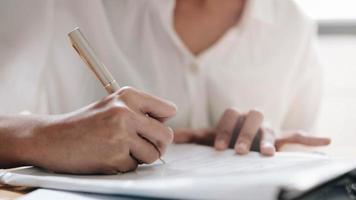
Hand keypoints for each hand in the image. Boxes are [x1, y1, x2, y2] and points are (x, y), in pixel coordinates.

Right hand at [14, 87, 175, 173]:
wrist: (51, 138)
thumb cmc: (85, 123)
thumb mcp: (112, 105)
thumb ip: (140, 111)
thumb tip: (167, 126)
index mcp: (128, 96)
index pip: (169, 110)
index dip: (162, 122)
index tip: (151, 128)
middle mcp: (127, 112)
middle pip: (167, 135)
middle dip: (158, 144)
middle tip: (143, 145)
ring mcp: (121, 135)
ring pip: (154, 154)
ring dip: (141, 157)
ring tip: (121, 150)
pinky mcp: (115, 156)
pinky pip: (134, 166)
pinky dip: (124, 165)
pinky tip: (107, 156)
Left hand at [174, 108, 329, 155]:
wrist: (244, 135)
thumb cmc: (227, 136)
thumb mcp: (210, 136)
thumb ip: (195, 135)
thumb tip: (177, 136)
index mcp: (235, 115)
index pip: (229, 115)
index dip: (223, 130)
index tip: (218, 148)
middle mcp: (252, 118)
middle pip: (251, 118)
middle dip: (245, 134)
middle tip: (239, 151)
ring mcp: (267, 127)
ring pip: (270, 128)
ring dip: (268, 140)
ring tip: (268, 154)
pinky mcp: (281, 138)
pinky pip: (297, 134)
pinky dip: (310, 137)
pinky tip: (325, 140)